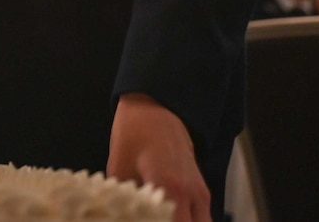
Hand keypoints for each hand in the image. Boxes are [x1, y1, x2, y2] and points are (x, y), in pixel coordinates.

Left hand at [108, 94, 209, 221]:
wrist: (156, 107)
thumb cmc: (134, 133)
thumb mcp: (119, 168)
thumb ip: (122, 201)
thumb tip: (117, 215)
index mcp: (170, 189)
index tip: (137, 219)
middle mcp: (192, 194)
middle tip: (145, 219)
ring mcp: (201, 193)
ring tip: (155, 217)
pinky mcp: (201, 190)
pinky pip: (200, 217)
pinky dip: (186, 221)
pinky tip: (165, 216)